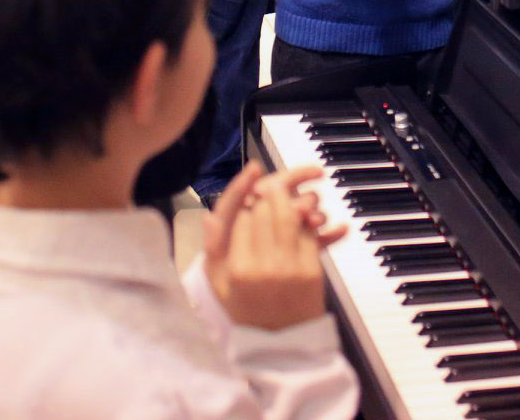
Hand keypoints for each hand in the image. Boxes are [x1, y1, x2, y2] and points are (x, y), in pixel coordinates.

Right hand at [203, 163, 338, 331]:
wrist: (280, 343)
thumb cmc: (246, 310)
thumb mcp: (219, 284)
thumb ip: (214, 249)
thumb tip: (208, 215)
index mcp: (235, 267)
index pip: (240, 216)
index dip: (246, 193)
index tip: (252, 175)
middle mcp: (261, 265)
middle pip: (265, 210)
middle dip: (268, 190)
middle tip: (271, 181)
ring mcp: (288, 267)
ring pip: (289, 215)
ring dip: (291, 197)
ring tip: (288, 190)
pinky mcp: (311, 270)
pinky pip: (309, 231)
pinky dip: (308, 218)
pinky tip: (305, 212)